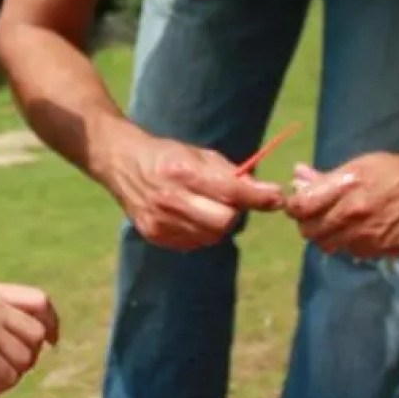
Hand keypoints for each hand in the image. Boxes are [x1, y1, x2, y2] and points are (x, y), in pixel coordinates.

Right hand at [0, 282, 59, 395]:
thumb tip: (35, 340)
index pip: (39, 299)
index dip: (51, 322)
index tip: (52, 342)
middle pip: (37, 333)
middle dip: (29, 357)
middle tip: (7, 371)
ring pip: (26, 358)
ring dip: (12, 375)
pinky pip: (10, 376)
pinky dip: (0, 387)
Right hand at [103, 134, 284, 250]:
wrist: (121, 163)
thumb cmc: (167, 155)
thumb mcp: (199, 154)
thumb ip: (232, 174)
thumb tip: (266, 194)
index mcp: (183, 171)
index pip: (231, 191)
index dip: (258, 197)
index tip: (277, 197)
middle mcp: (171, 199)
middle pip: (225, 221)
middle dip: (235, 212)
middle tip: (231, 201)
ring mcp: (161, 221)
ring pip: (212, 236)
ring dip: (219, 223)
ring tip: (207, 206)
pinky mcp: (155, 235)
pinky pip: (195, 243)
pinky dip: (202, 232)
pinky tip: (191, 216)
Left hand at [283, 149, 398, 257]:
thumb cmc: (398, 171)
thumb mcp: (361, 165)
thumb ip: (327, 177)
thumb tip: (297, 175)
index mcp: (347, 192)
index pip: (300, 208)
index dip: (294, 206)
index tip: (298, 203)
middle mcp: (356, 219)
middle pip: (310, 232)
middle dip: (308, 223)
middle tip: (317, 213)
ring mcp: (370, 239)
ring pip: (330, 246)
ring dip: (329, 235)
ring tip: (341, 220)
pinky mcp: (383, 252)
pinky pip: (353, 252)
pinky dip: (351, 243)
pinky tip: (362, 229)